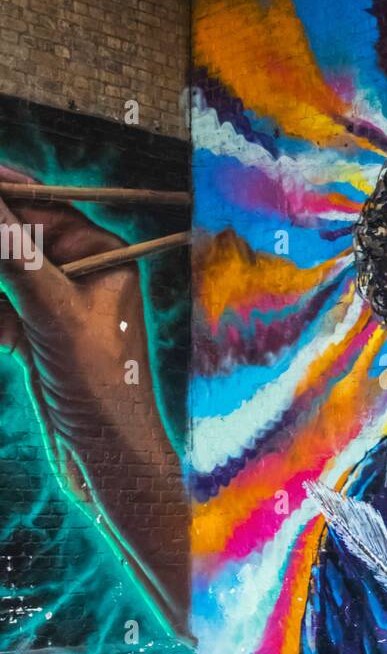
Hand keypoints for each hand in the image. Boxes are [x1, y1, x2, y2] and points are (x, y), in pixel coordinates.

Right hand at [0, 165, 186, 628]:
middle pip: (18, 238)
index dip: (2, 195)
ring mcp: (62, 306)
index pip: (42, 205)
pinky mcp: (42, 338)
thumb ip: (13, 253)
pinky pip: (4, 309)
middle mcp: (87, 273)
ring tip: (5, 328)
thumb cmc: (99, 385)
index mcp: (105, 255)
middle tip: (0, 301)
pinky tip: (2, 342)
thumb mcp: (50, 312)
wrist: (109, 458)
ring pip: (6, 275)